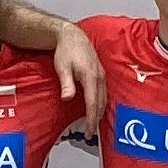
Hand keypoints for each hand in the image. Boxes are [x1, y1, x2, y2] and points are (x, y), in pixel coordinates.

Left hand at [51, 23, 104, 137]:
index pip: (93, 103)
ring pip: (104, 98)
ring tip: (93, 123)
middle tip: (90, 132)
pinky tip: (96, 107)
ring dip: (99, 112)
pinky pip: (104, 92)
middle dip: (96, 119)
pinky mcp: (100, 73)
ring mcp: (101, 75)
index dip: (91, 118)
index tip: (88, 130)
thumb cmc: (66, 50)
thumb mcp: (62, 67)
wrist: (72, 36)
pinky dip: (101, 103)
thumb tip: (67, 98)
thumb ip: (67, 84)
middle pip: (101, 103)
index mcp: (91, 76)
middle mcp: (99, 77)